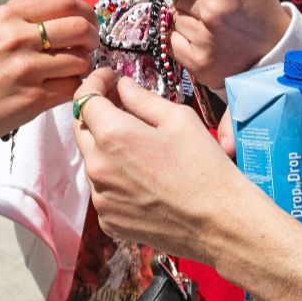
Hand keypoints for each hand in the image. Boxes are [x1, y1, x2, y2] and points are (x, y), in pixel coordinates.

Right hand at [0, 0, 96, 143]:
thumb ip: (22, 20)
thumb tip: (62, 16)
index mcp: (7, 15)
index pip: (64, 2)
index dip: (86, 12)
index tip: (89, 22)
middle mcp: (18, 37)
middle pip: (80, 28)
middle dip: (92, 37)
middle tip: (89, 46)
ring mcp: (26, 69)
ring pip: (80, 60)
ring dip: (84, 66)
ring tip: (74, 70)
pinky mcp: (32, 99)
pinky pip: (71, 88)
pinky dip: (75, 87)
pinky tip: (65, 87)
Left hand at [73, 70, 263, 261]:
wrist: (219, 223)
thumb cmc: (204, 167)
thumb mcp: (178, 119)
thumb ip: (142, 99)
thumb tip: (122, 86)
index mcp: (113, 136)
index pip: (84, 99)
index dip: (94, 82)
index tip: (107, 77)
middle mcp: (98, 168)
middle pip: (82, 129)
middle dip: (96, 112)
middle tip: (120, 103)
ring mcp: (101, 199)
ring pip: (92, 160)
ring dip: (105, 146)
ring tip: (137, 142)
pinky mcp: (109, 221)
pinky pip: (102, 189)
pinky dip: (114, 176)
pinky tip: (142, 175)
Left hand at [161, 0, 291, 88]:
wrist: (277, 51)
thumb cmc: (259, 6)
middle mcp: (213, 13)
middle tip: (214, 5)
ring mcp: (205, 41)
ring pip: (174, 18)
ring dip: (188, 19)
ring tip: (214, 25)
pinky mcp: (198, 63)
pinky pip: (172, 42)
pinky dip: (184, 40)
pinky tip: (207, 40)